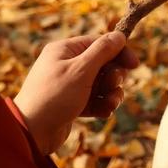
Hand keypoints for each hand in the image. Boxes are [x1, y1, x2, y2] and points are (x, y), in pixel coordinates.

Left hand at [14, 31, 138, 155]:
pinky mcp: (72, 104)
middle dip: (113, 76)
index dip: (119, 52)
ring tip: (110, 103)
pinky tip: (104, 113)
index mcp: (65, 50)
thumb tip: (119, 36)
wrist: (32, 132)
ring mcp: (69, 85)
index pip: (99, 43)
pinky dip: (102, 105)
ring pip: (101, 84)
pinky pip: (95, 100)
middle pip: (103, 64)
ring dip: (111, 93)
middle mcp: (67, 65)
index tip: (135, 65)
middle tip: (112, 86)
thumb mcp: (81, 70)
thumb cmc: (55, 96)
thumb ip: (103, 51)